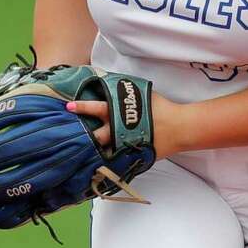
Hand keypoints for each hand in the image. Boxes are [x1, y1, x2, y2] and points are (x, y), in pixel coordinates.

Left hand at [67, 91, 184, 158]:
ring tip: (79, 154)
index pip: (97, 108)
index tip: (68, 106)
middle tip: (69, 136)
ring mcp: (125, 145)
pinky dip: (107, 163)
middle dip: (82, 135)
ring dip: (92, 152)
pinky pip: (116, 161)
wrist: (179, 128)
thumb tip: (112, 81)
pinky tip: (98, 166)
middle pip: (96, 135)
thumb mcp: (143, 94)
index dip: (82, 107)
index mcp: (120, 114)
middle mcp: (119, 131)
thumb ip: (127, 92)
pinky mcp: (133, 156)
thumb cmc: (162, 108)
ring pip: (104, 151)